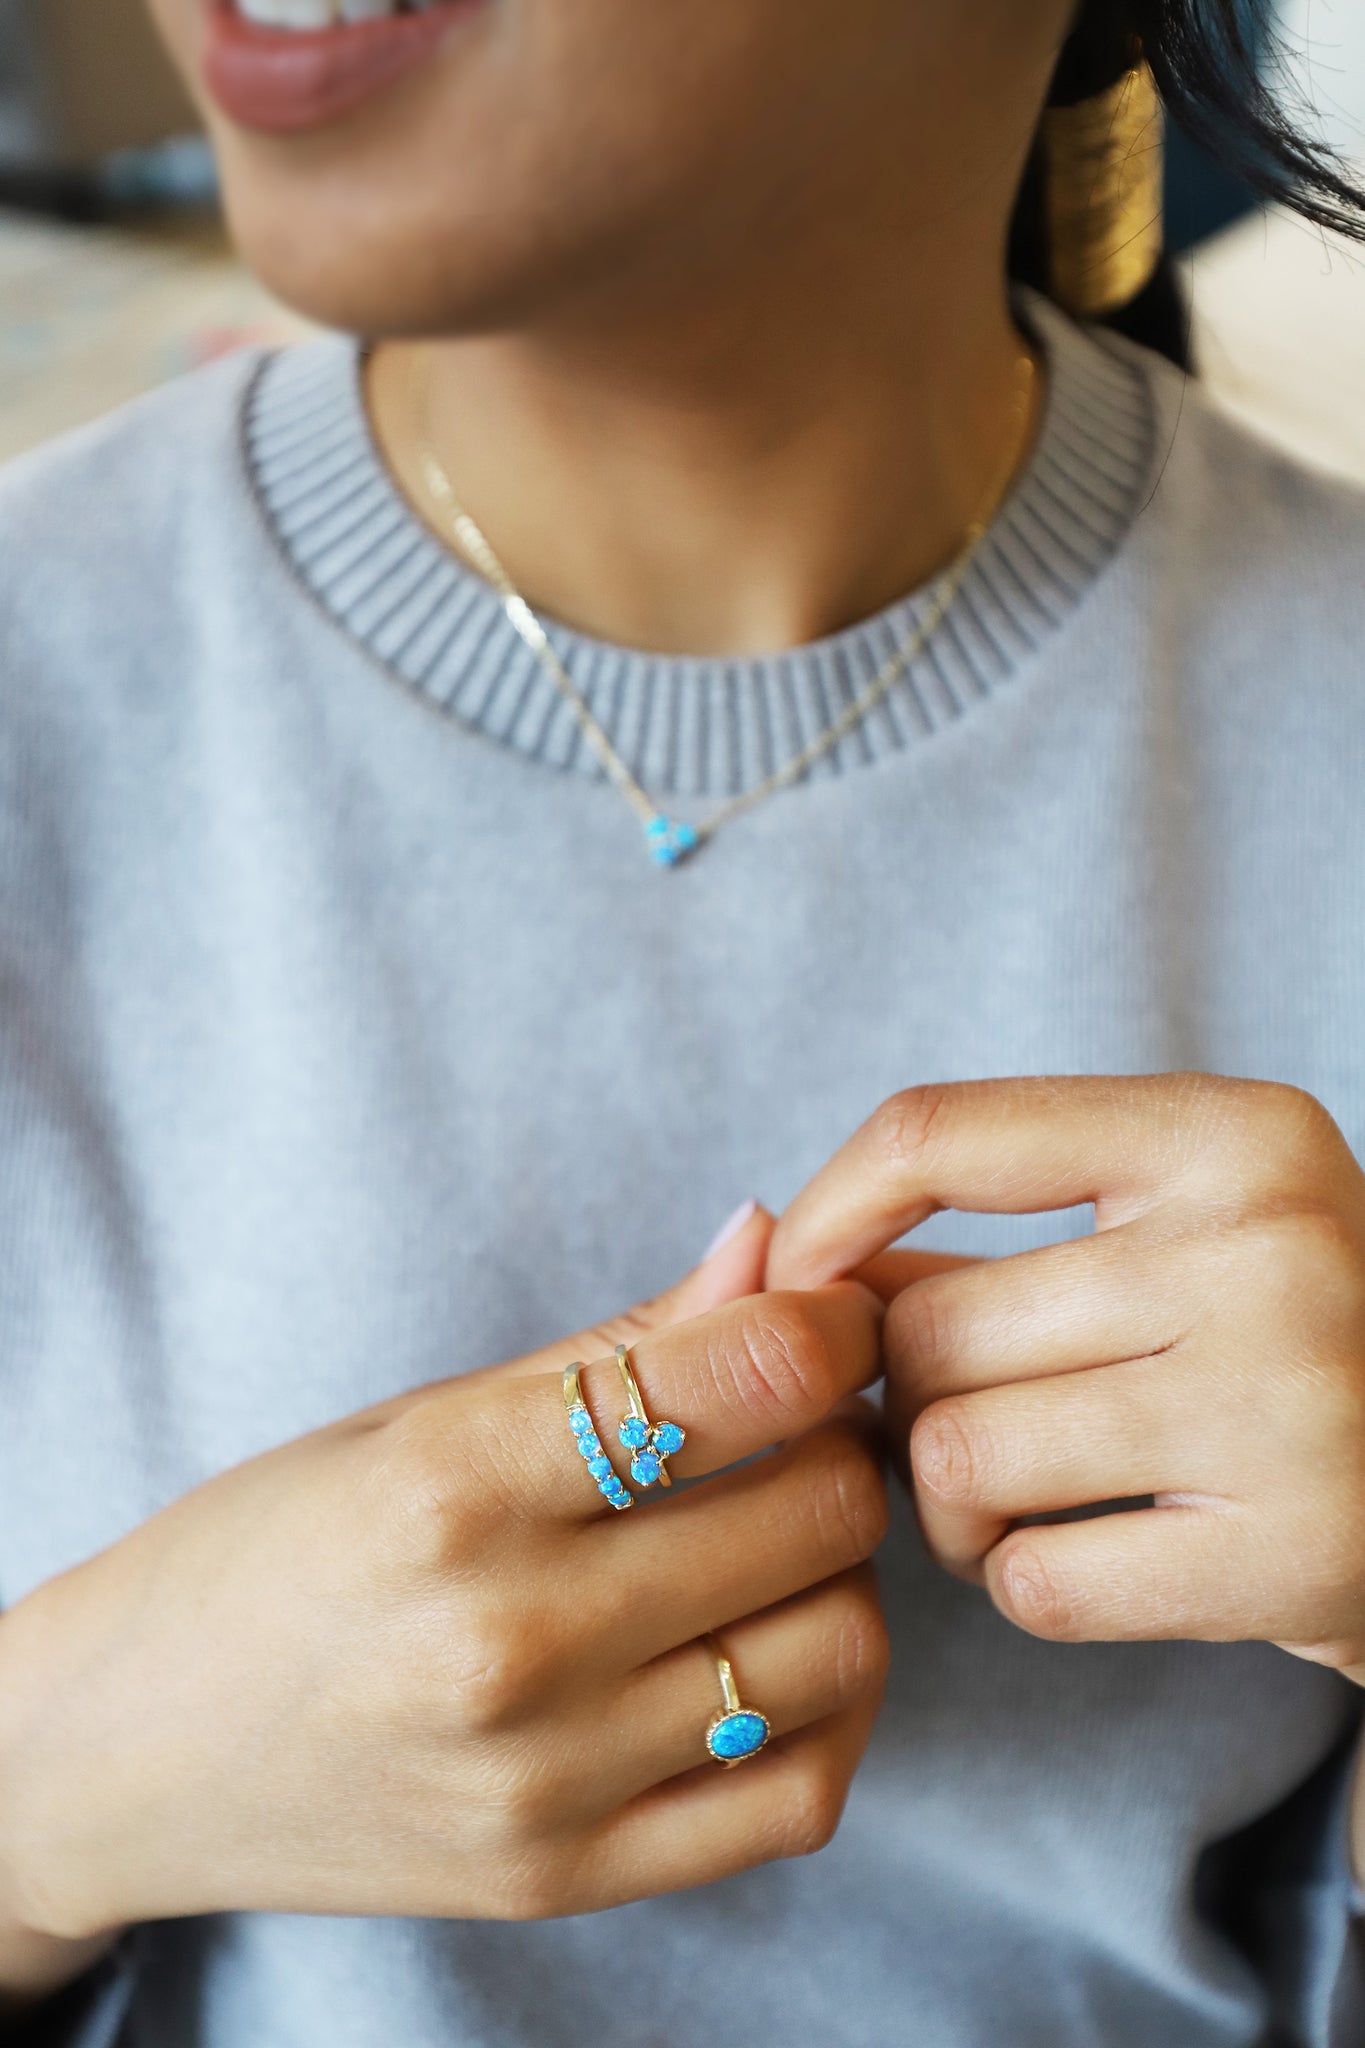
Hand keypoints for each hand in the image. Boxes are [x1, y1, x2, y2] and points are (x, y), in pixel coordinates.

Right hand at [0, 1209, 887, 1954]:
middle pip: (820, 1507)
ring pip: (838, 1645)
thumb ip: (616, 1343)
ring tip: (772, 1539)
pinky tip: (761, 1654)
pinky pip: (800, 1793)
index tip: (833, 1316)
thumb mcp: (418, 1417)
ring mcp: (545, 1778)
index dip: (830, 1324)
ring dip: (839, 1572)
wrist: (132, 1754)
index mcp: (455, 1483)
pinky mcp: (569, 1876)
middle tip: (797, 1425)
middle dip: (841, 1439)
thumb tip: (772, 1243)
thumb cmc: (272, 1549)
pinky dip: (822, 1710)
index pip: (744, 1376)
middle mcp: (506, 1638)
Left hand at [768, 1073, 1364, 1683]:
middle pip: (929, 1327)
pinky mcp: (1298, 1554)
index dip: (828, 1211)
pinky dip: (1020, 1582)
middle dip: (906, 1397)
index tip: (793, 1277)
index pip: (941, 1130)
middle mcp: (1271, 1247)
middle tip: (958, 1421)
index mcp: (1232, 1133)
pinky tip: (1086, 1557)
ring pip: (958, 1456)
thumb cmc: (1283, 1345)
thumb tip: (781, 1259)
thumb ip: (996, 1238)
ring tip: (1016, 1496)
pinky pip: (1032, 1579)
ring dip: (948, 1503)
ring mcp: (1292, 1400)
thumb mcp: (1182, 1234)